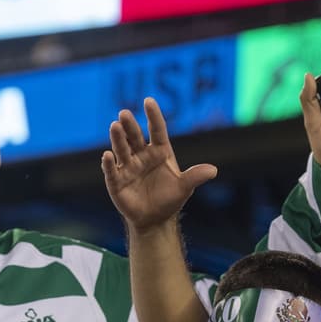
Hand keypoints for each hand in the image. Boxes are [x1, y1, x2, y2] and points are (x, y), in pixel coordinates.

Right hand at [101, 97, 217, 233]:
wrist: (155, 220)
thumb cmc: (170, 199)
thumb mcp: (184, 187)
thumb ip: (195, 177)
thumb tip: (213, 170)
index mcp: (159, 151)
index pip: (156, 130)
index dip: (153, 116)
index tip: (149, 101)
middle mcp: (142, 155)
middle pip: (135, 136)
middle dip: (130, 125)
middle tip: (124, 114)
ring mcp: (128, 167)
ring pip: (121, 149)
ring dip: (118, 138)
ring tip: (115, 126)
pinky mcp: (117, 181)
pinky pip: (112, 170)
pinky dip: (109, 164)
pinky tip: (107, 156)